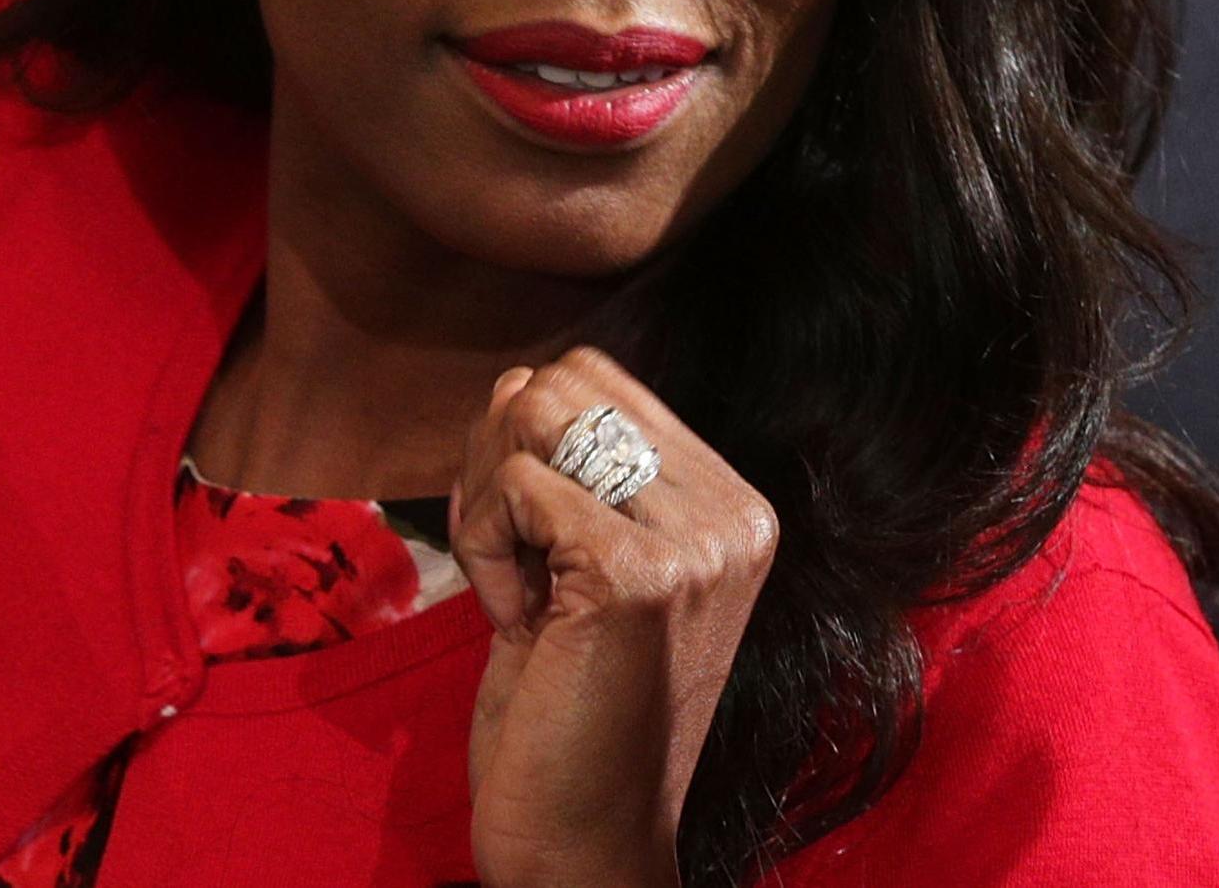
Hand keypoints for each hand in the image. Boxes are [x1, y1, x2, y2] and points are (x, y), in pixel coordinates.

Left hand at [450, 347, 777, 887]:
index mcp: (732, 506)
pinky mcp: (636, 574)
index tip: (528, 537)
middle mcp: (732, 514)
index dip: (526, 442)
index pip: (596, 378)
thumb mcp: (592, 570)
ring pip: (535, 416)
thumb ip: (579, 477)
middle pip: (562, 383)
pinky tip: (518, 619)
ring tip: (520, 585)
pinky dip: (486, 545)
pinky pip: (516, 485)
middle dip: (498, 458)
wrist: (585, 843)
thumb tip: (517, 386)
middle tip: (512, 558)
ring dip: (490, 499)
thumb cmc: (573, 712)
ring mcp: (694, 543)